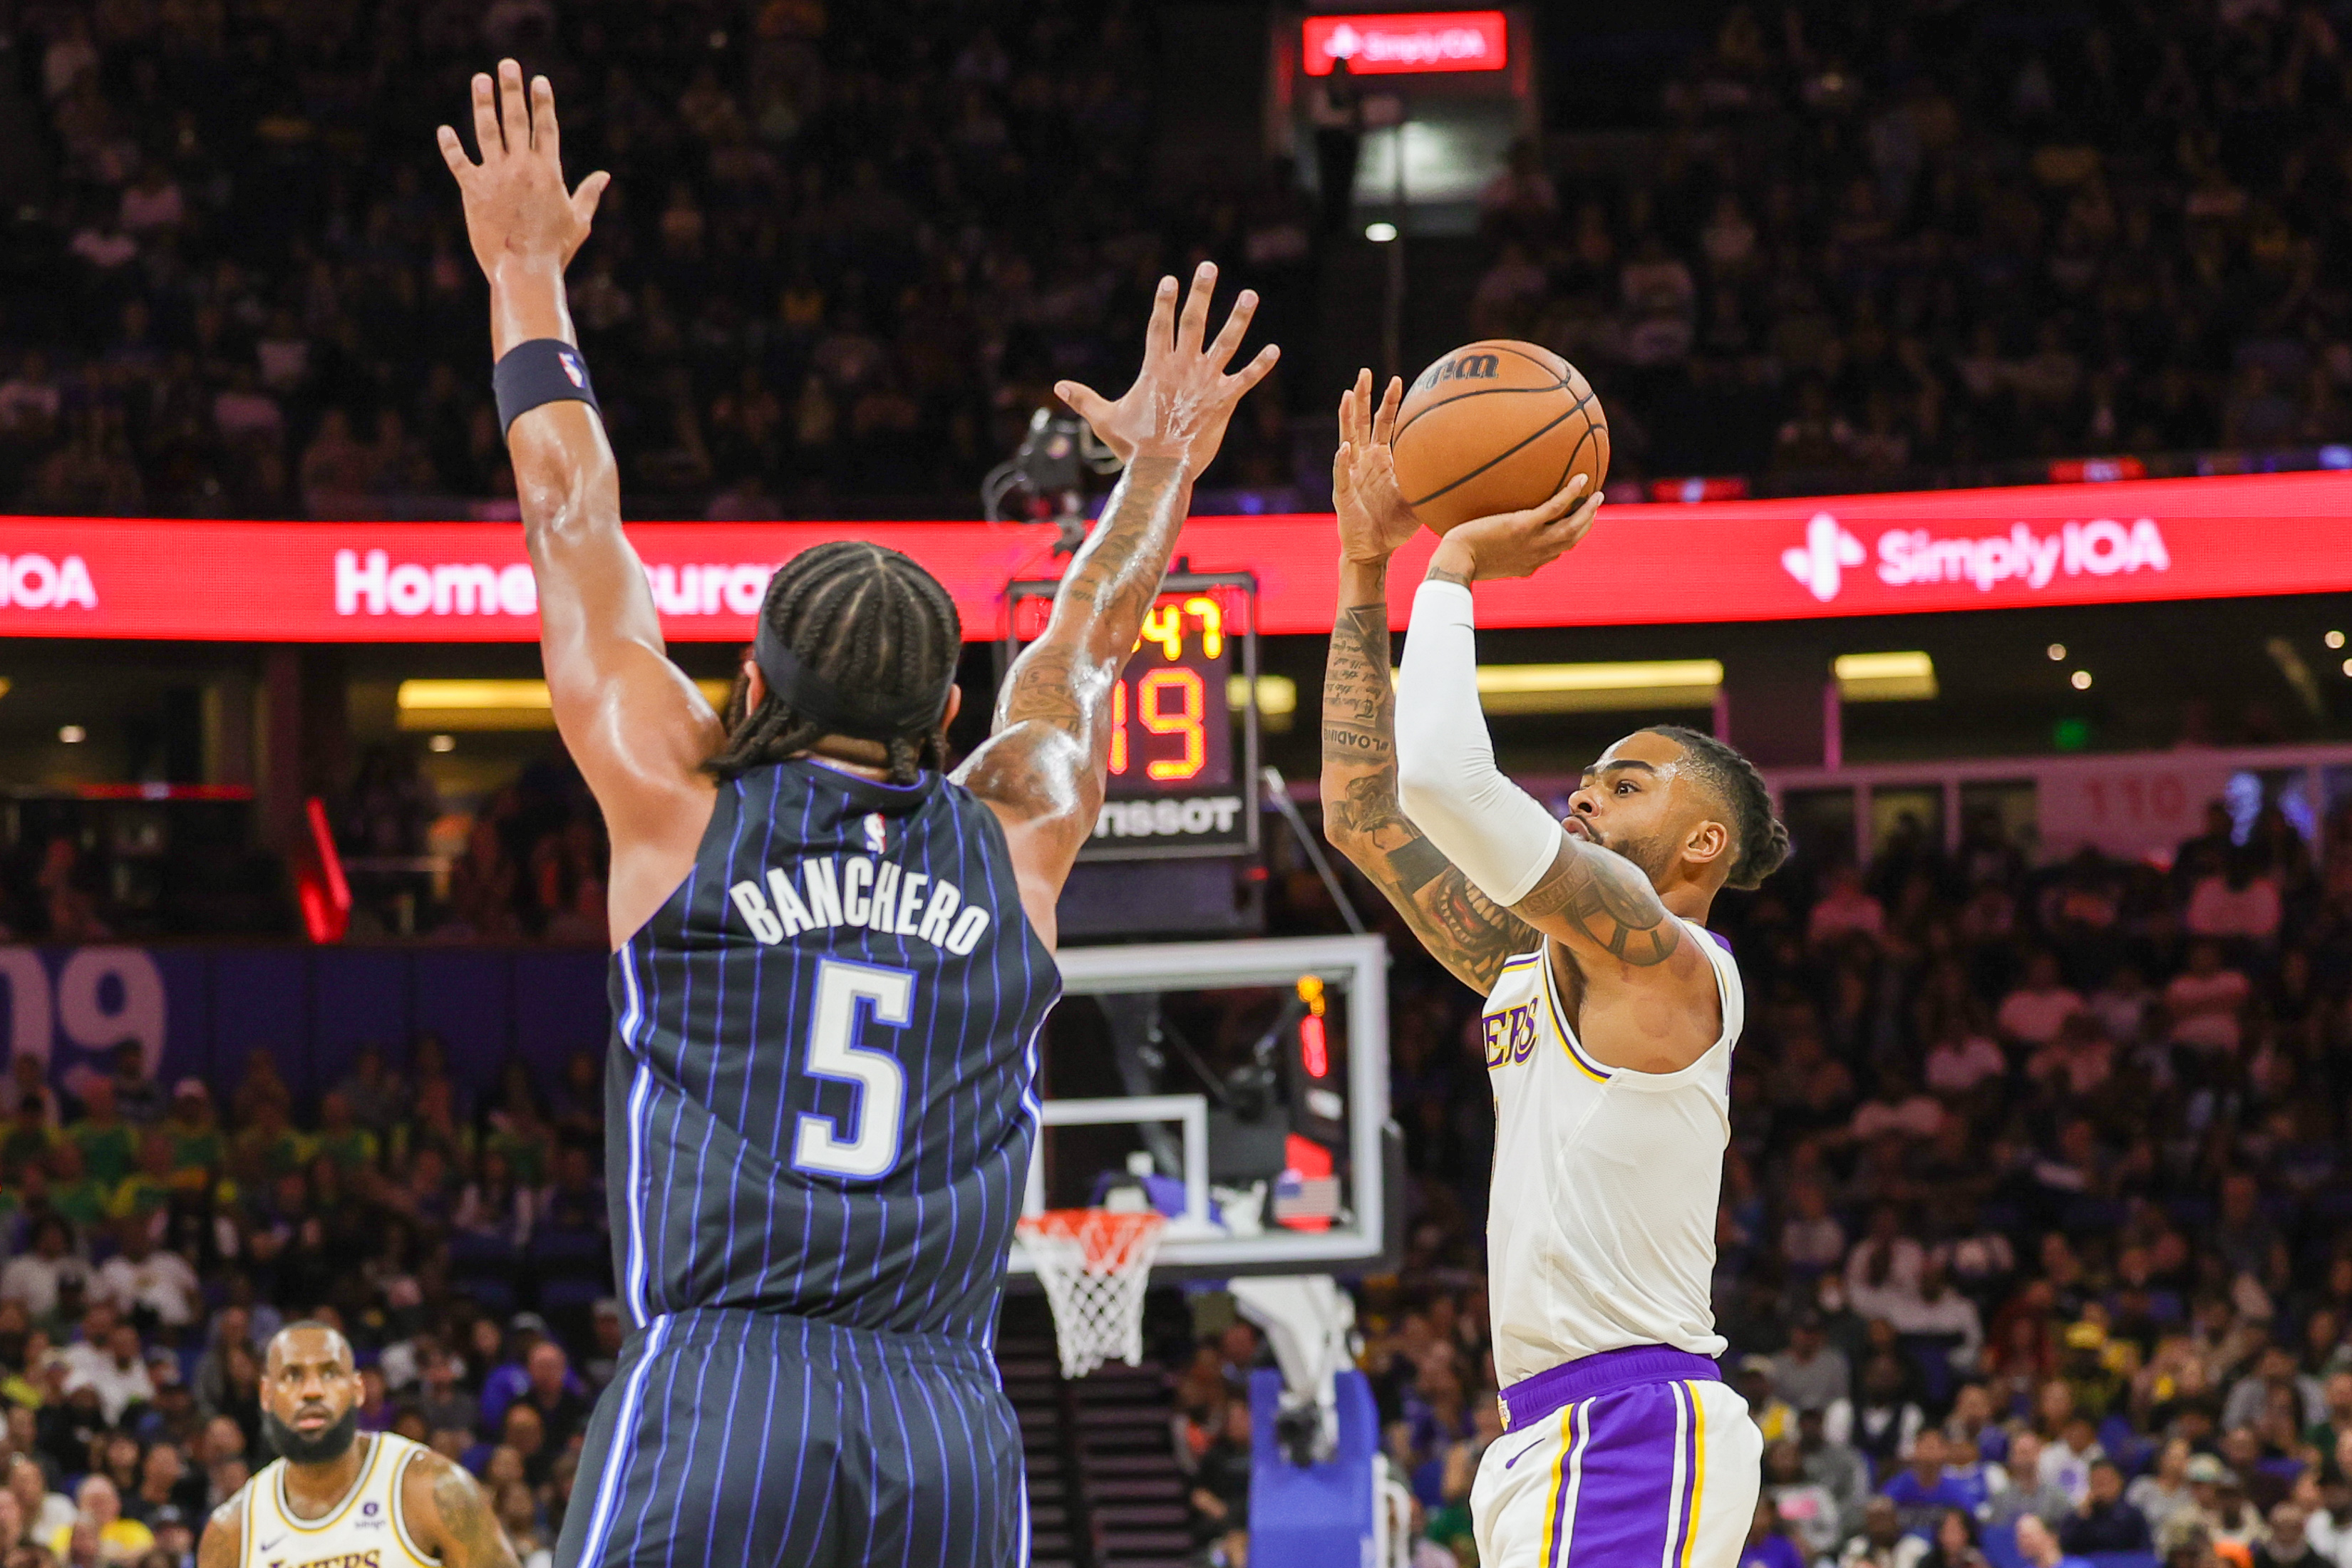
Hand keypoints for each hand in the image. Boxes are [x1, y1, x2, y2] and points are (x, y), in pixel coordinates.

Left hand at [437, 60, 610, 280]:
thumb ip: (590, 194)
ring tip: (480, 80)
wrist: (524, 270)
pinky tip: (444, 130)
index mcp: (548, 172)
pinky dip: (450, 146)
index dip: (543, 102)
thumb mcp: (580, 221)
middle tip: (508, 65)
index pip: (546, 128)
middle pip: (516, 120)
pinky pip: (459, 162)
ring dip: (483, 103)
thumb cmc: (555, 250)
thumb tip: (604, 176)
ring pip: (487, 131)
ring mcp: (495, 176)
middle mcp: (521, 167)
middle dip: (512, 89)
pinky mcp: (473, 190)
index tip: (539, 81)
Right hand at [1055, 262, 1280, 480]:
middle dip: (1201, 292)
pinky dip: (1261, 365)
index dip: (1164, 301)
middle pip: (1194, 321)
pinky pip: (1247, 379)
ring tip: (1250, 294)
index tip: (1170, 279)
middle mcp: (1184, 367)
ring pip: (1226, 342)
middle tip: (1208, 266)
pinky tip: (1274, 349)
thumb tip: (1058, 386)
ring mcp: (1206, 382)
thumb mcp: (1103, 419)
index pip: (1160, 325)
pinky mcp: (1225, 401)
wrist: (1161, 469)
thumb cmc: (1132, 446)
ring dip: (1239, 317)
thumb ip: (1084, 399)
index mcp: (1156, 368)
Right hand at [1332, 368, 1418, 563]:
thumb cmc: (1396, 525)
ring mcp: (1351, 475)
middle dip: (1361, 396)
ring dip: (1346, 418)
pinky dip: (1342, 462)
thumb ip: (1437, 481)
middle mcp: (1364, 460)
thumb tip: (1472, 469)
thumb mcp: (1422, 497)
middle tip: (1364, 372)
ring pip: (1347, 439)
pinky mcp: (1343, 494)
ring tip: (1347, 396)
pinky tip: (1344, 449)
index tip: (1399, 379)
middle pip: (1360, 421)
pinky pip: (1342, 475)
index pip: (1384, 423)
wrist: (1375, 551)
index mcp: (1381, 458)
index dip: (1389, 401)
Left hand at [1426, 475, 1599, 582]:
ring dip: (1588, 510)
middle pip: (1572, 539)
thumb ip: (1497, 551)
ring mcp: (1533, 540)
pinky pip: (1555, 507)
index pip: (1557, 551)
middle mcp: (1537, 555)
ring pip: (1572, 526)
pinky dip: (1571, 493)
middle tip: (1595, 506)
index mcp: (1529, 564)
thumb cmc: (1462, 559)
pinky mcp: (1524, 525)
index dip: (1571, 538)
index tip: (1577, 526)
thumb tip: (1493, 538)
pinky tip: (1581, 478)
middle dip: (1587, 523)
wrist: (1456, 561)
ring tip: (1597, 494)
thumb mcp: (1485, 560)